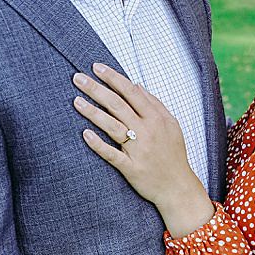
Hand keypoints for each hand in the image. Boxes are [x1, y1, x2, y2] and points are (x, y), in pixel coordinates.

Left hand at [75, 63, 212, 234]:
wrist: (178, 187)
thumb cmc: (173, 154)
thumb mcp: (171, 124)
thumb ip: (155, 103)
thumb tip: (136, 85)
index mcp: (157, 118)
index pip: (131, 92)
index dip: (113, 78)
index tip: (96, 67)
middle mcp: (147, 131)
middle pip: (118, 105)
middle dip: (97, 89)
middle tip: (78, 78)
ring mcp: (138, 150)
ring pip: (112, 127)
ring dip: (93, 113)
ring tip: (76, 101)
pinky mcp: (131, 168)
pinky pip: (112, 154)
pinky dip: (98, 144)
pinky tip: (84, 134)